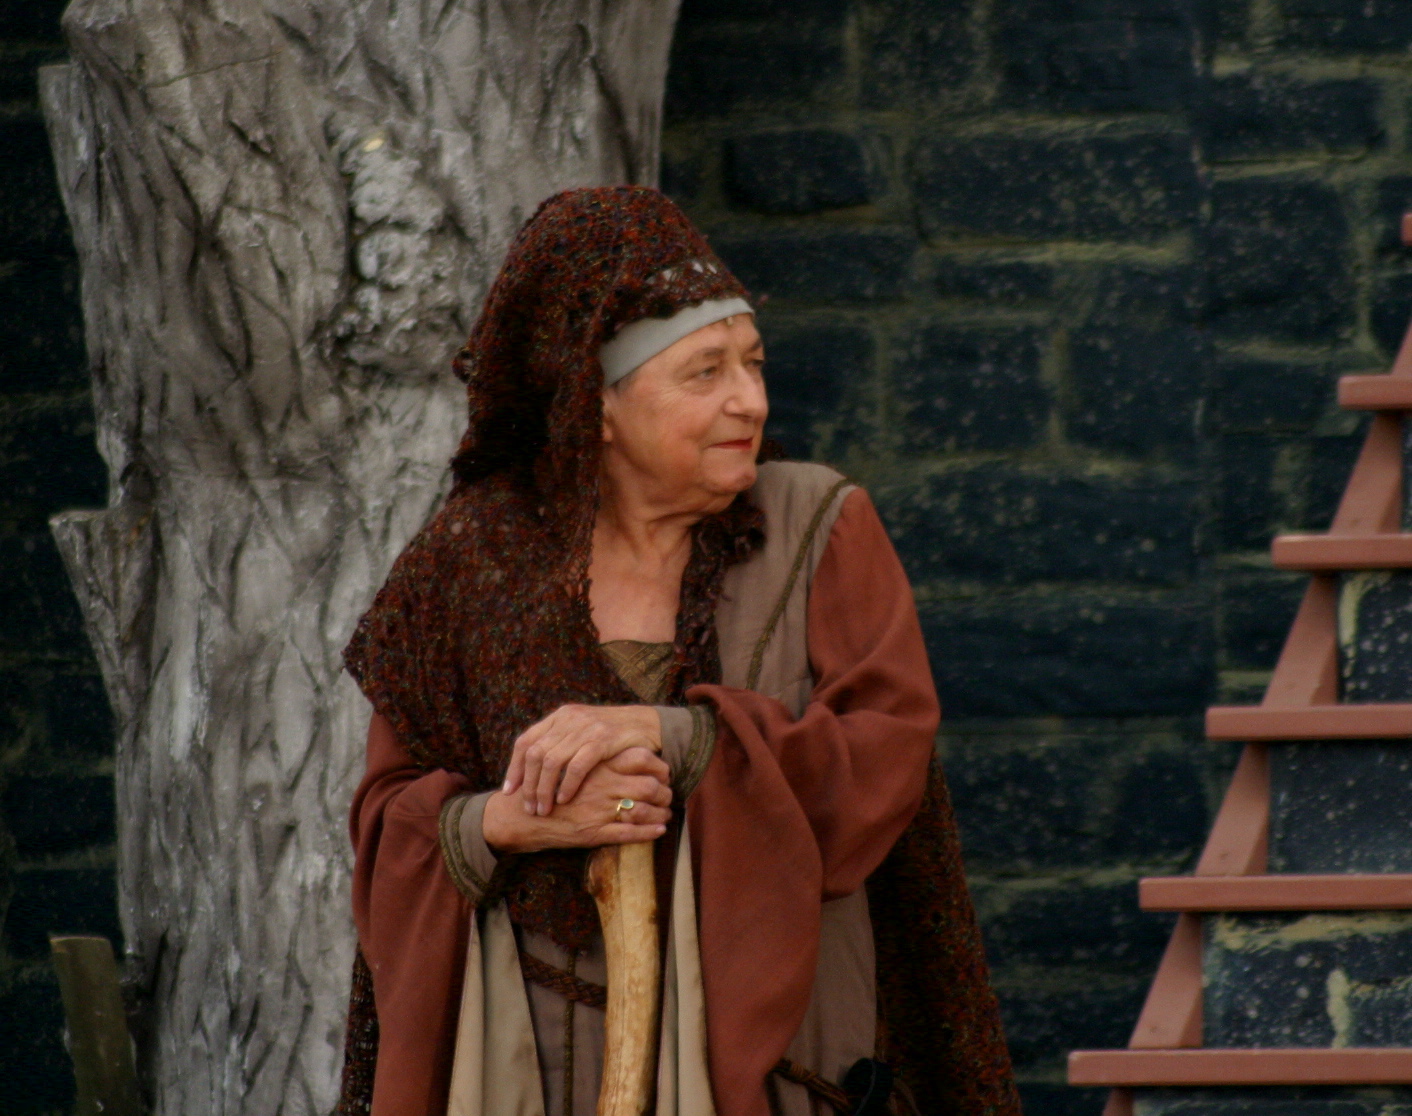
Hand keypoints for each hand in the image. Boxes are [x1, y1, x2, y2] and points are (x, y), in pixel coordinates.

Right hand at [481, 747, 671, 853]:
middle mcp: (600, 786)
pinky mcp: (594, 833)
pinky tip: (660, 830)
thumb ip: (592, 757)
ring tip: (667, 812)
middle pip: (648, 784)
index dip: (657, 764)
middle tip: (669, 793)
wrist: (520, 816)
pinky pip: (630, 833)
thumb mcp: (567, 765)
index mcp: (596, 765)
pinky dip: (650, 832)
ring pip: (643, 809)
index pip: (639, 758)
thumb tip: (619, 753)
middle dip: (665, 790)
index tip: (663, 770)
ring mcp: (598, 810)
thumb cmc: (545, 789)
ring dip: (661, 812)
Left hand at [503, 703, 661, 815]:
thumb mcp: (581, 732)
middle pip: (535, 753)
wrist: (647, 724)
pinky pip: (577, 765)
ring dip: (544, 789)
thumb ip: (560, 743)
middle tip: (528, 807)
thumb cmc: (612, 736)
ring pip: (551, 761)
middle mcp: (568, 719)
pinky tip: (564, 799)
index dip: (514, 767)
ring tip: (543, 809)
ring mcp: (585, 727)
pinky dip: (567, 784)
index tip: (510, 791)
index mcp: (559, 716)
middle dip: (528, 784)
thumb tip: (532, 770)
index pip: (525, 741)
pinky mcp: (602, 739)